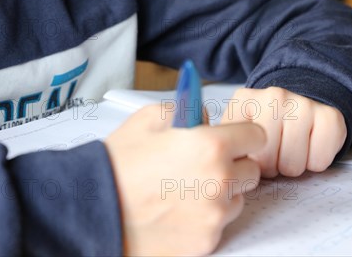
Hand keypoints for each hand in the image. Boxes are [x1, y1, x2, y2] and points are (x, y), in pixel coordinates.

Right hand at [104, 105, 265, 255]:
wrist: (96, 208)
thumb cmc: (118, 165)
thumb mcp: (147, 118)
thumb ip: (186, 110)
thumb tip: (203, 114)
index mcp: (209, 146)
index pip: (255, 135)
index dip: (240, 134)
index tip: (230, 137)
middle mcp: (219, 181)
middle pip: (251, 169)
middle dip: (232, 163)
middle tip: (200, 163)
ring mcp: (215, 215)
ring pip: (237, 198)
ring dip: (220, 192)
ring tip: (183, 188)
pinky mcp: (206, 240)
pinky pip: (219, 224)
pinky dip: (205, 216)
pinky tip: (177, 208)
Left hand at [220, 87, 346, 177]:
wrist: (298, 105)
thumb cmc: (263, 124)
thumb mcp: (234, 128)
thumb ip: (221, 141)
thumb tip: (210, 160)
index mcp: (243, 99)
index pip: (238, 149)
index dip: (246, 161)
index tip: (250, 153)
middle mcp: (272, 96)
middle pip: (266, 161)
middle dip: (269, 167)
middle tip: (272, 154)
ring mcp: (302, 103)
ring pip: (292, 165)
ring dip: (291, 166)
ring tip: (288, 151)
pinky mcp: (329, 116)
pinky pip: (319, 161)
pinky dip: (314, 163)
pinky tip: (308, 147)